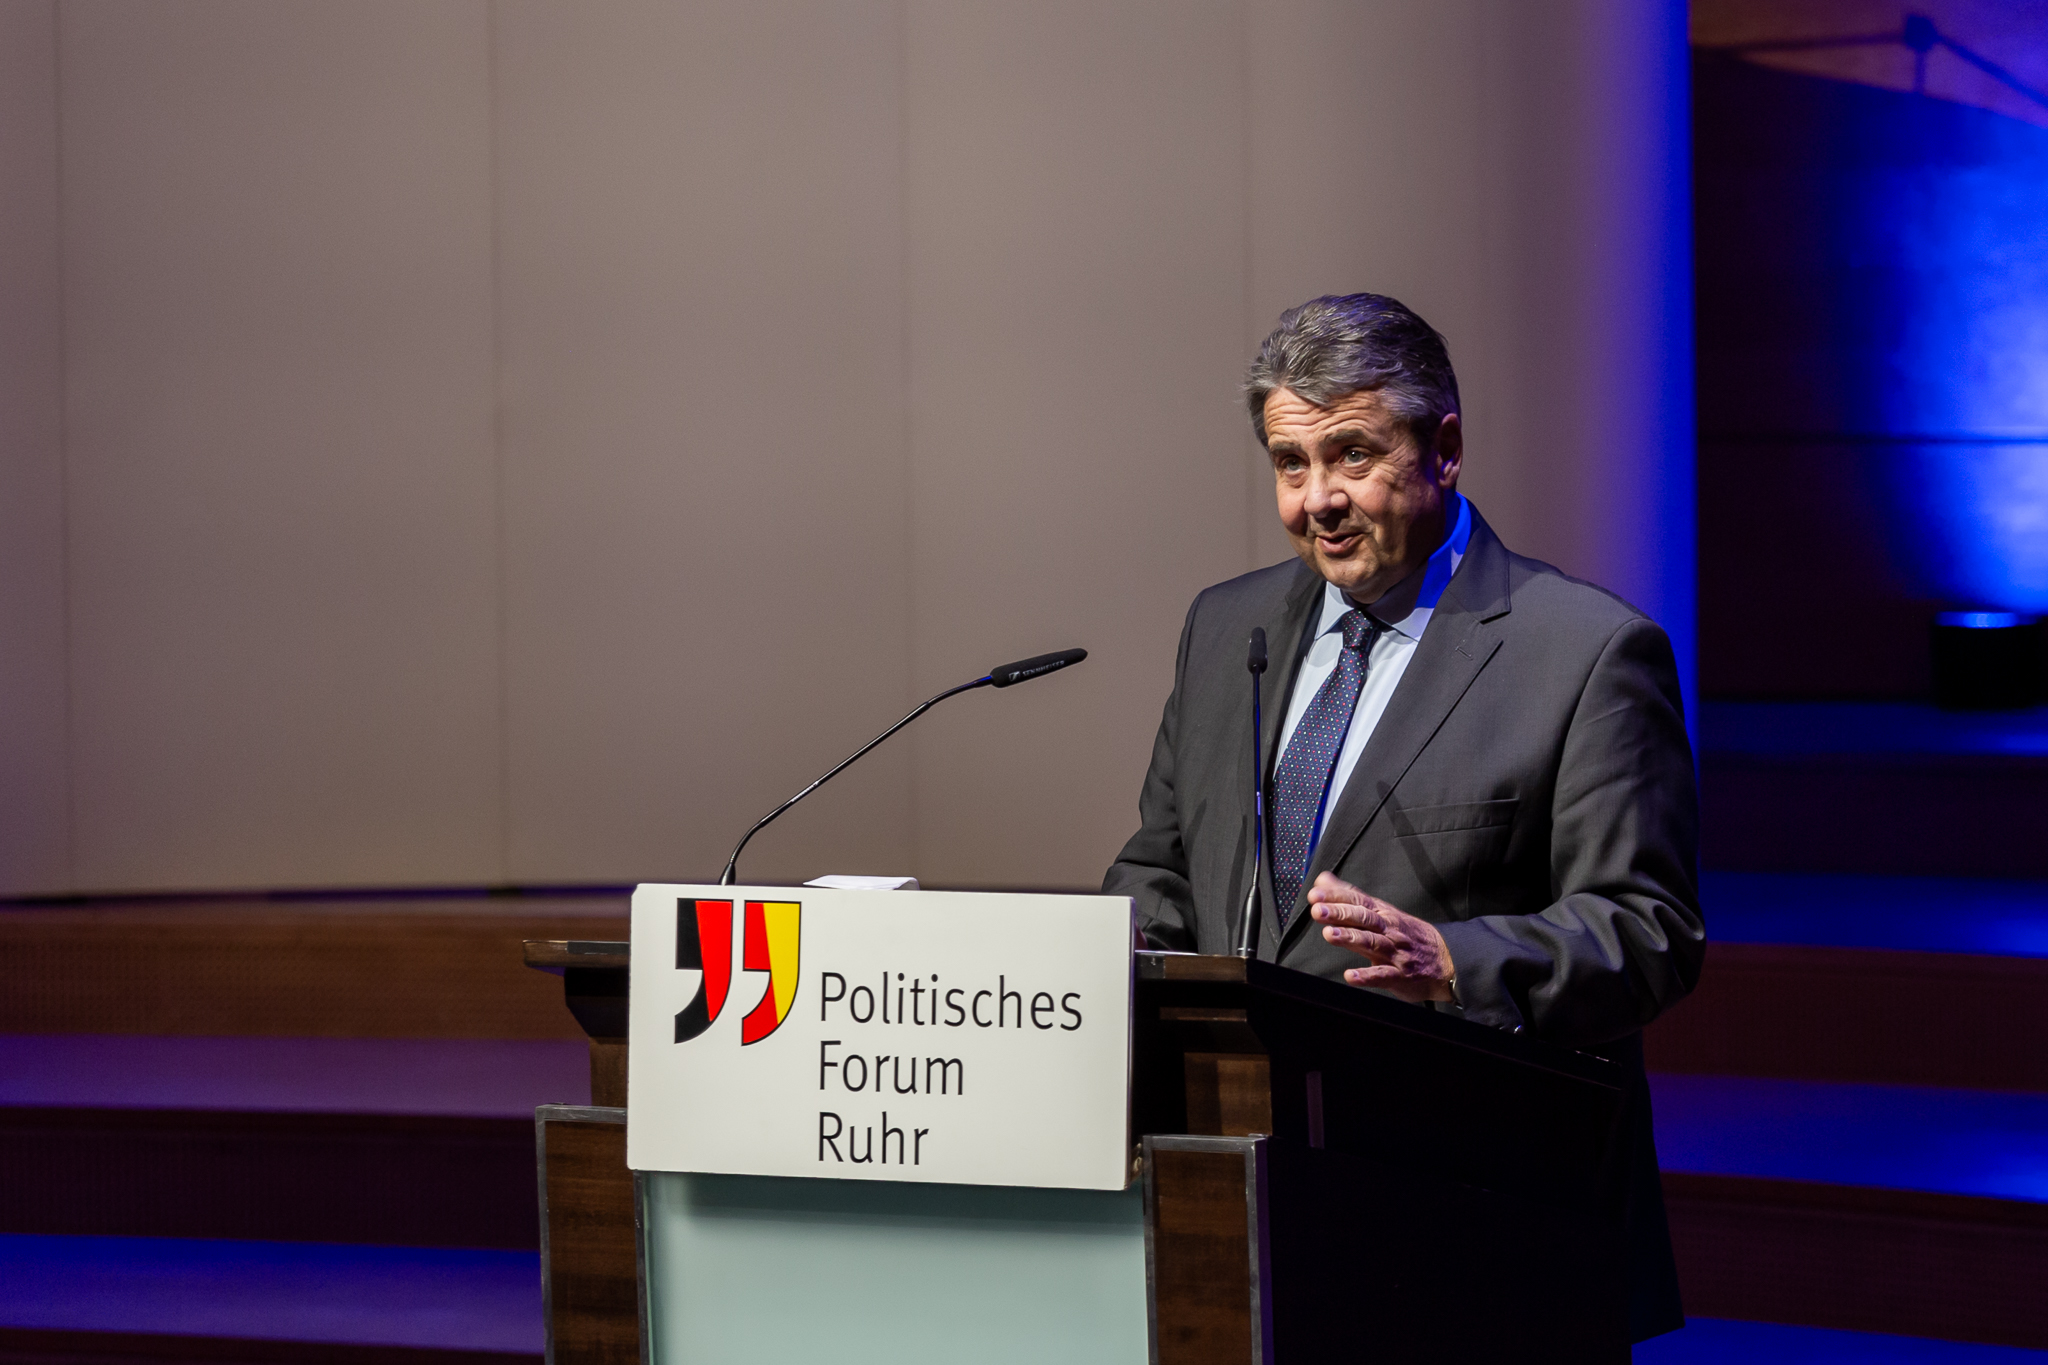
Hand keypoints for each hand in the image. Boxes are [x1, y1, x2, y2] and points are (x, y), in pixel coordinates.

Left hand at [1307, 872, 1455, 1002]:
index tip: (1315, 894)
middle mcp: (1387, 930)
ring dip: (1350, 938)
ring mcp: (1394, 953)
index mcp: (1381, 914)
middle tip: (1317, 910)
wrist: (1446, 959)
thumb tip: (1323, 879)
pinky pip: (1383, 975)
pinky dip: (1367, 975)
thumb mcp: (1380, 911)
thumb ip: (1349, 897)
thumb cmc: (1406, 933)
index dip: (1336, 897)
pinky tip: (1351, 976)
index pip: (1357, 901)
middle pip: (1363, 918)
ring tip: (1329, 935)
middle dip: (1340, 913)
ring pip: (1371, 943)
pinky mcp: (1400, 976)